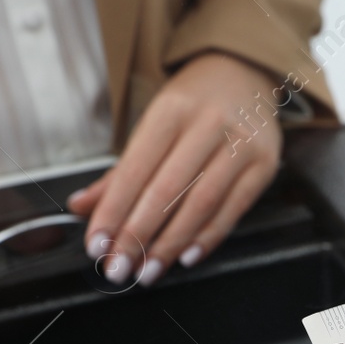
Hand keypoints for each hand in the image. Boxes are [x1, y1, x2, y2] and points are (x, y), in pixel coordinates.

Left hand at [69, 52, 284, 286]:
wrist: (245, 72)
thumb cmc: (193, 105)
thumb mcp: (152, 125)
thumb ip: (118, 173)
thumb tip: (80, 208)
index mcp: (171, 110)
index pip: (134, 170)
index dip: (113, 212)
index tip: (96, 245)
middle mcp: (207, 124)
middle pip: (165, 190)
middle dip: (137, 236)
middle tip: (118, 269)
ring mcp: (240, 144)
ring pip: (200, 204)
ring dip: (170, 245)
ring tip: (147, 271)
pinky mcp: (264, 164)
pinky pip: (233, 209)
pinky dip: (208, 237)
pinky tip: (187, 257)